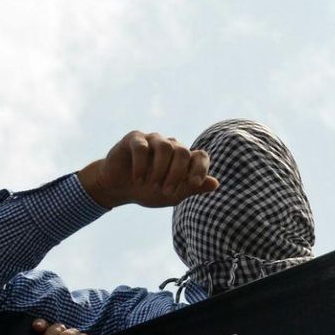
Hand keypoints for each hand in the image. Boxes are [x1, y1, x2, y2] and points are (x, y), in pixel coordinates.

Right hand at [78, 131, 218, 208]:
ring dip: (159, 170)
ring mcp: (152, 139)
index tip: (194, 183)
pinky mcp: (134, 138)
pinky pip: (142, 147)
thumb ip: (192, 188)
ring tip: (150, 186)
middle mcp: (170, 145)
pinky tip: (138, 180)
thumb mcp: (172, 195)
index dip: (200, 168)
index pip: (200, 156)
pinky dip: (141, 165)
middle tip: (166, 191)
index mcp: (182, 158)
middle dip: (176, 174)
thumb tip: (215, 183)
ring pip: (165, 147)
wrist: (118, 189)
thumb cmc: (147, 191)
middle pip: (182, 151)